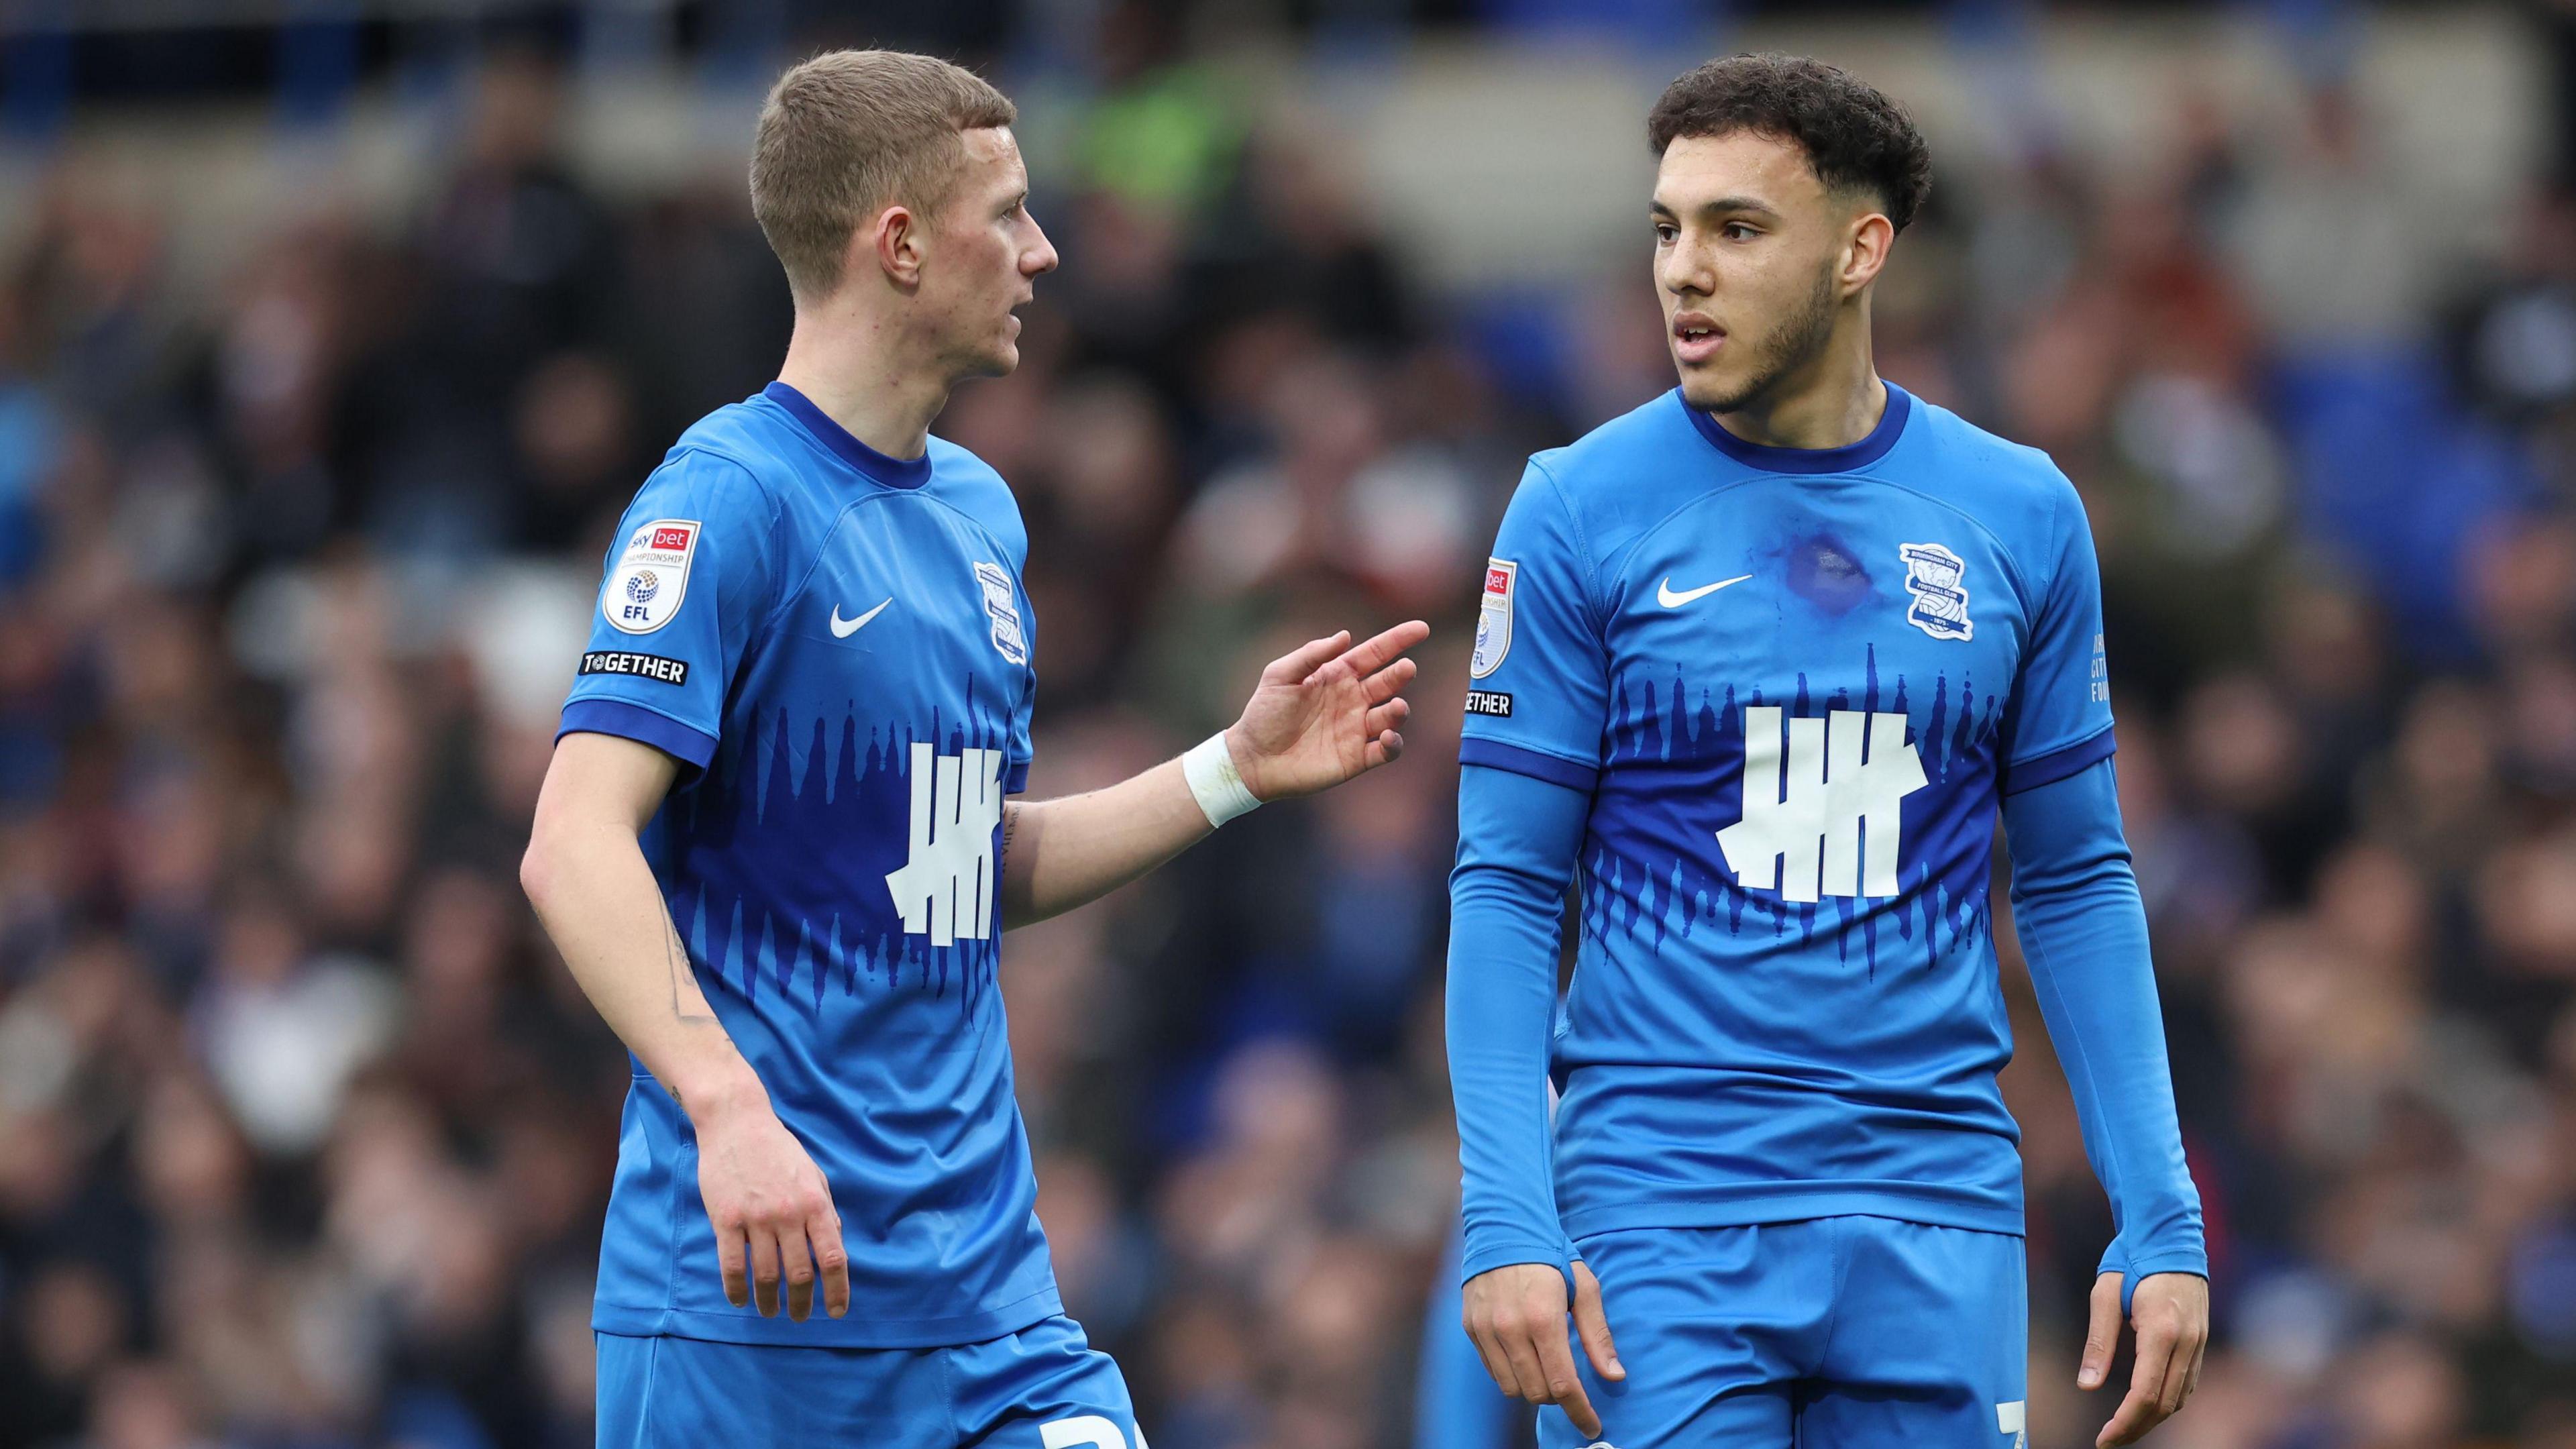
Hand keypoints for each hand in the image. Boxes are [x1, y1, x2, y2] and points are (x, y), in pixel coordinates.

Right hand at [690, 1086, 848, 1321]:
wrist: (737, 1123)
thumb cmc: (779, 1150)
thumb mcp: (815, 1176)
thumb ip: (826, 1212)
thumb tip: (835, 1246)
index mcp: (815, 1204)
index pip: (832, 1257)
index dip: (837, 1290)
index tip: (836, 1312)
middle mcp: (788, 1214)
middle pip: (799, 1273)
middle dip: (801, 1303)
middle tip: (799, 1317)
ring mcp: (756, 1217)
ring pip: (765, 1275)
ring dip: (769, 1301)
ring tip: (770, 1312)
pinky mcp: (726, 1219)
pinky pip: (732, 1265)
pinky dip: (736, 1289)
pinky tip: (739, 1299)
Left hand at [1225, 621, 1429, 800]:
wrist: (1253, 759)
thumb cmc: (1264, 714)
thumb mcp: (1279, 675)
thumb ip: (1311, 654)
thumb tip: (1345, 636)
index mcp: (1338, 676)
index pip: (1374, 654)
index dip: (1398, 640)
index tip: (1421, 628)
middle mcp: (1353, 700)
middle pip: (1388, 682)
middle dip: (1401, 674)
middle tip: (1407, 668)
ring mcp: (1357, 729)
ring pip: (1391, 716)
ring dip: (1399, 710)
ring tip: (1395, 706)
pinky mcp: (1357, 758)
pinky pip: (1386, 751)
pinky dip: (1394, 744)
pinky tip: (1388, 736)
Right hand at [1462, 1260, 1625, 1439]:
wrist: (1503, 1226)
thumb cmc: (1551, 1255)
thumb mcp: (1584, 1287)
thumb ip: (1597, 1335)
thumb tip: (1615, 1376)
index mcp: (1543, 1317)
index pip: (1562, 1383)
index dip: (1580, 1411)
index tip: (1592, 1426)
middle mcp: (1510, 1327)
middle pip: (1537, 1392)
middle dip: (1558, 1397)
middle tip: (1570, 1383)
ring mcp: (1486, 1329)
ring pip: (1512, 1387)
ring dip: (1533, 1387)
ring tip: (1546, 1367)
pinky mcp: (1471, 1327)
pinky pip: (1493, 1371)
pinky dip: (1512, 1374)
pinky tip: (1524, 1356)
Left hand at [2080, 1271, 2207, 1445]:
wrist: (2170, 1233)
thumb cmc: (2132, 1259)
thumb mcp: (2105, 1293)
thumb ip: (2098, 1342)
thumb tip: (2086, 1385)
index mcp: (2162, 1330)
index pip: (2146, 1393)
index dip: (2125, 1422)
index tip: (2103, 1439)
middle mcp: (2187, 1341)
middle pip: (2166, 1404)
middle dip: (2137, 1428)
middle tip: (2109, 1440)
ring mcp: (2199, 1342)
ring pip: (2181, 1398)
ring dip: (2154, 1419)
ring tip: (2124, 1428)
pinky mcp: (2202, 1340)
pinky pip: (2188, 1383)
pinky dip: (2169, 1401)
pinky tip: (2147, 1405)